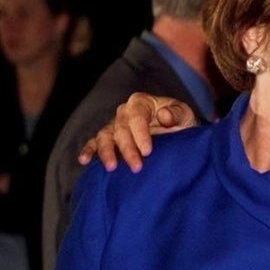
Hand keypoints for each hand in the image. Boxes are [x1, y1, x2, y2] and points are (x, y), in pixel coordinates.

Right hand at [78, 93, 197, 172]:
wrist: (177, 130)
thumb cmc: (180, 120)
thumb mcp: (185, 114)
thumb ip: (176, 114)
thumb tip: (164, 116)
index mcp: (141, 102)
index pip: (137, 117)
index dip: (141, 135)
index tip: (148, 151)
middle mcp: (124, 112)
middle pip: (121, 130)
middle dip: (128, 149)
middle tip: (137, 167)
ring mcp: (114, 125)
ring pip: (105, 136)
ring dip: (107, 152)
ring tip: (111, 167)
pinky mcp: (109, 137)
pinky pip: (94, 142)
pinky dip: (88, 151)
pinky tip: (84, 161)